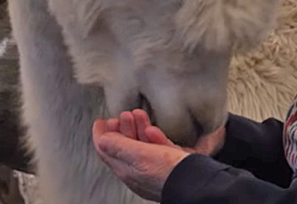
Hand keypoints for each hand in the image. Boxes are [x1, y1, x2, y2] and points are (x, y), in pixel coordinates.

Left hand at [92, 110, 225, 201]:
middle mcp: (136, 171)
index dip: (101, 133)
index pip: (106, 150)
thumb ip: (119, 146)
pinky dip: (153, 137)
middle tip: (123, 114)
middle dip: (122, 128)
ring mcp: (152, 169)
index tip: (101, 120)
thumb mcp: (138, 155)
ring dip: (137, 128)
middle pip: (123, 146)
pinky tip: (154, 130)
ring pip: (140, 146)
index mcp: (125, 169)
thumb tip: (102, 139)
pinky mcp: (167, 166)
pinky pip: (157, 150)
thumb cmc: (167, 172)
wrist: (195, 182)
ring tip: (139, 113)